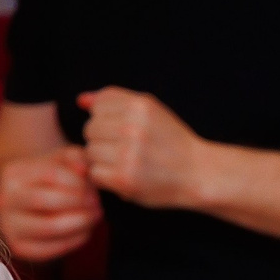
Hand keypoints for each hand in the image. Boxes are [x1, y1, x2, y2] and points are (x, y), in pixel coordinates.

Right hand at [0, 144, 102, 262]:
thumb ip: (75, 158)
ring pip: (49, 226)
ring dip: (80, 223)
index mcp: (12, 174)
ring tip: (94, 217)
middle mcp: (4, 199)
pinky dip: (74, 241)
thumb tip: (84, 169)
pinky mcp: (18, 248)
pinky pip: (50, 249)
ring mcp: (8, 226)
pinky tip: (86, 232)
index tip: (93, 188)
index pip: (51, 175)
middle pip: (46, 200)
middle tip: (97, 204)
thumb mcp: (62, 162)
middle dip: (79, 203)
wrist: (31, 206)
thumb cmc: (50, 181)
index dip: (78, 182)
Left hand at [78, 87, 211, 210]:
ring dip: (102, 160)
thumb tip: (81, 100)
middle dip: (102, 140)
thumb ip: (115, 101)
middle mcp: (133, 127)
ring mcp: (128, 154)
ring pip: (90, 151)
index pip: (97, 107)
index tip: (123, 131)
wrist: (198, 173)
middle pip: (90, 129)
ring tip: (123, 164)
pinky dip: (104, 178)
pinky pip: (94, 173)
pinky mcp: (125, 179)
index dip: (106, 120)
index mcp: (140, 105)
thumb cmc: (171, 141)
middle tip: (123, 151)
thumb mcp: (150, 111)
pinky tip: (120, 176)